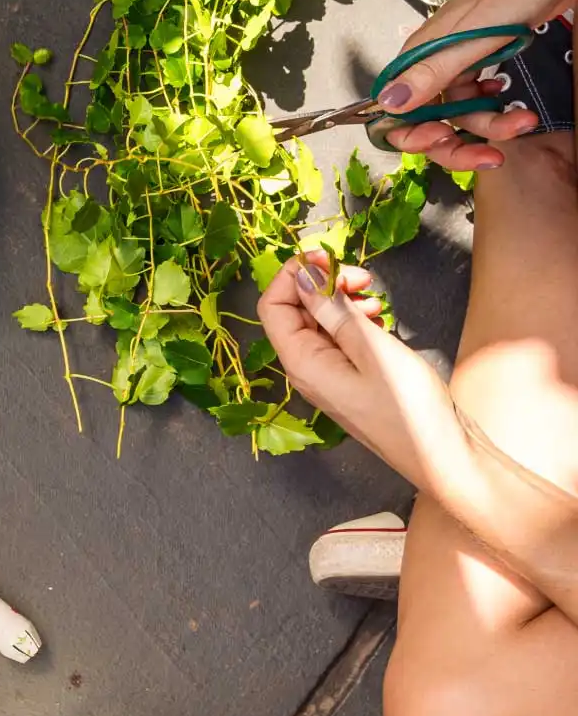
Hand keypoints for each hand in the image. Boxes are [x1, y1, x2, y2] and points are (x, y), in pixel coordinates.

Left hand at [257, 252, 471, 492]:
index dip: (293, 275)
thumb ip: (334, 312)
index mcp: (302, 364)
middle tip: (361, 276)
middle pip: (295, 310)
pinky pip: (339, 338)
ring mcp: (328, 375)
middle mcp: (307, 369)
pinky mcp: (350, 378)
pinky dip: (354, 320)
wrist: (443, 457)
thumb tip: (302, 278)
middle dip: (322, 283)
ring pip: (320, 322)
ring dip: (342, 300)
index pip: (273, 305)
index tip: (327, 257)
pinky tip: (379, 318)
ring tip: (374, 298)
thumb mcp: (373, 350)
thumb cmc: (411, 410)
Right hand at [377, 0, 577, 170]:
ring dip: (490, 125)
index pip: (396, 109)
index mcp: (421, 53)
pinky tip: (509, 100)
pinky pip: (477, 96)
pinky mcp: (481, 56)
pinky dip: (495, 106)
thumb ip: (432, 71)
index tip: (441, 142)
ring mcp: (458, 60)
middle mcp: (432, 60)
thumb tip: (389, 103)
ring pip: (460, 112)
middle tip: (490, 155)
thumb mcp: (475, 33)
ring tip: (523, 121)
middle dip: (458, 142)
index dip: (413, 133)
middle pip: (429, 119)